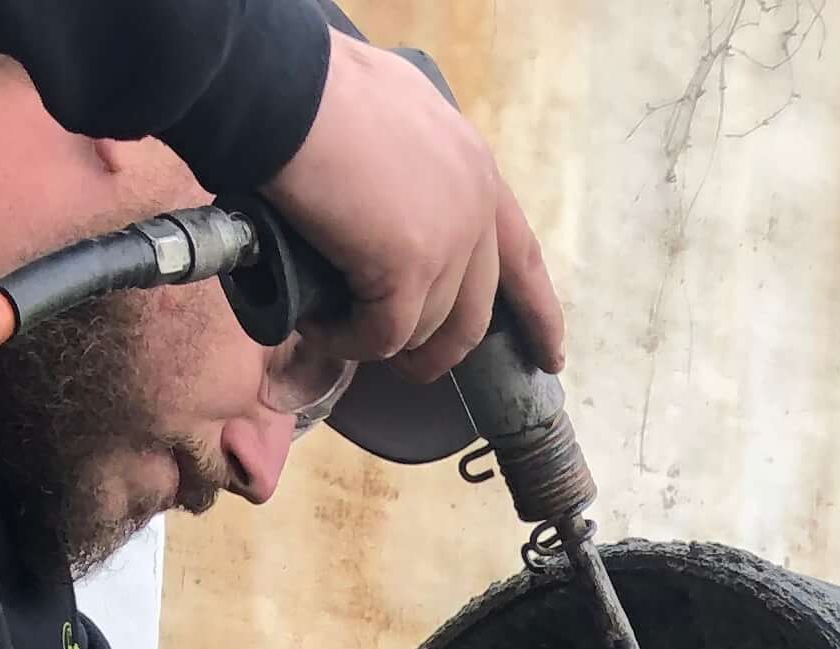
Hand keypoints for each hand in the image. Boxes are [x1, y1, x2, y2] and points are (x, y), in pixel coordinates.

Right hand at [263, 30, 565, 383]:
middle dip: (443, 353)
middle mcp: (474, 209)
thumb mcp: (400, 122)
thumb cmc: (324, 93)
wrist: (289, 90)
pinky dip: (348, 340)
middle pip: (474, 315)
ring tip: (336, 326)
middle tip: (411, 368)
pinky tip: (320, 326)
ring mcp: (447, 242)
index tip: (549, 356)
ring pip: (424, 330)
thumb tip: (399, 211)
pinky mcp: (409, 269)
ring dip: (379, 340)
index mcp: (477, 171)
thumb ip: (419, 169)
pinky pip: (383, 335)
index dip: (538, 313)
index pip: (523, 258)